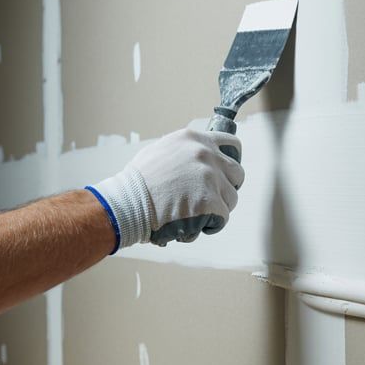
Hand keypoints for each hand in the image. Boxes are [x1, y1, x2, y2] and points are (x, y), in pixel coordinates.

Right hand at [87, 128, 243, 249]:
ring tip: (194, 215)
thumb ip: (185, 152)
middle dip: (227, 187)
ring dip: (217, 209)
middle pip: (237, 173)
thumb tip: (198, 159)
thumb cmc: (138, 183)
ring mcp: (210, 178)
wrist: (127, 203)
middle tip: (211, 199)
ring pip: (231, 198)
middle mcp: (206, 155)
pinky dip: (211, 225)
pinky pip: (223, 218)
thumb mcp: (162, 151)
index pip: (232, 144)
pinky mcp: (210, 202)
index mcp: (195, 139)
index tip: (228, 173)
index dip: (232, 161)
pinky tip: (193, 225)